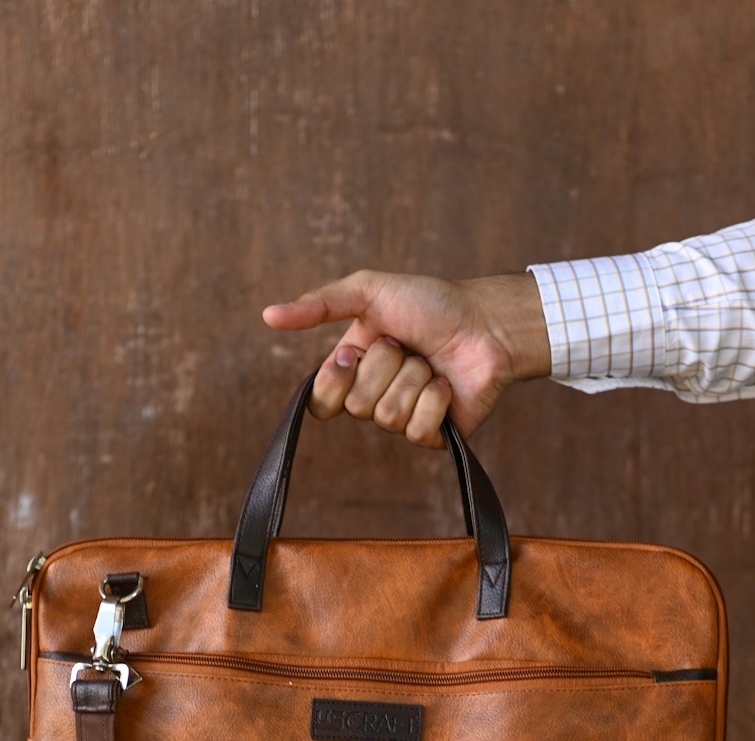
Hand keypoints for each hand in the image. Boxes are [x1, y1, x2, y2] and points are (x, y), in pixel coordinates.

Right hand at [262, 270, 550, 447]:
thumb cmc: (432, 303)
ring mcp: (404, 418)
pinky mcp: (433, 436)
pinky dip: (435, 400)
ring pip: (387, 418)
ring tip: (430, 362)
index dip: (334, 380)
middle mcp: (374, 396)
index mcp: (353, 369)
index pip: (320, 401)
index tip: (354, 352)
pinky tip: (448, 385)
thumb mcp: (369, 291)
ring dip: (413, 380)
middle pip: (355, 407)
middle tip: (406, 346)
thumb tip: (268, 316)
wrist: (486, 322)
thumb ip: (320, 303)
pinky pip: (417, 431)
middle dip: (385, 368)